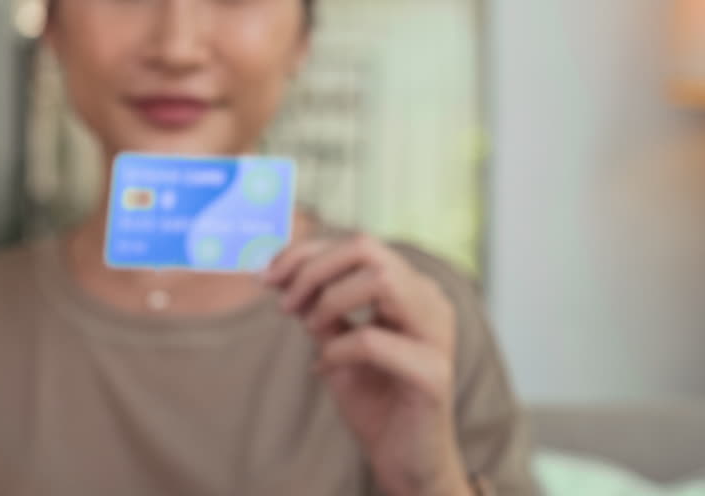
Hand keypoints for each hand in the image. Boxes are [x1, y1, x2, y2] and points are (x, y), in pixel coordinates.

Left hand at [264, 234, 470, 495]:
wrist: (405, 460)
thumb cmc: (374, 399)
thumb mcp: (335, 343)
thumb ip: (316, 307)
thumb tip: (277, 272)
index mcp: (411, 289)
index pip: (358, 245)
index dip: (306, 252)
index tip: (266, 275)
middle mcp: (430, 302)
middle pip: (368, 248)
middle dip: (312, 268)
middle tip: (283, 303)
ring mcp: (437, 335)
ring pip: (381, 281)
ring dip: (330, 300)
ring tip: (311, 329)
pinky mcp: (433, 373)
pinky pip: (373, 341)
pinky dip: (338, 349)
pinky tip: (324, 367)